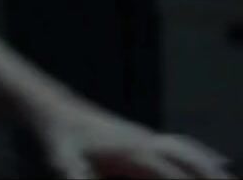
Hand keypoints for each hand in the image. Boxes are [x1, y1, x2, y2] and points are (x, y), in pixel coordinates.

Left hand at [32, 101, 235, 178]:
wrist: (57, 111)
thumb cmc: (62, 141)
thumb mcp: (66, 163)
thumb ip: (78, 176)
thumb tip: (79, 179)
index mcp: (131, 152)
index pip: (170, 173)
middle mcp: (145, 142)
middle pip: (188, 160)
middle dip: (209, 175)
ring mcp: (146, 136)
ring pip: (188, 151)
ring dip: (210, 165)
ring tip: (230, 178)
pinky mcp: (144, 136)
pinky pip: (181, 145)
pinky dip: (201, 154)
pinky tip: (217, 162)